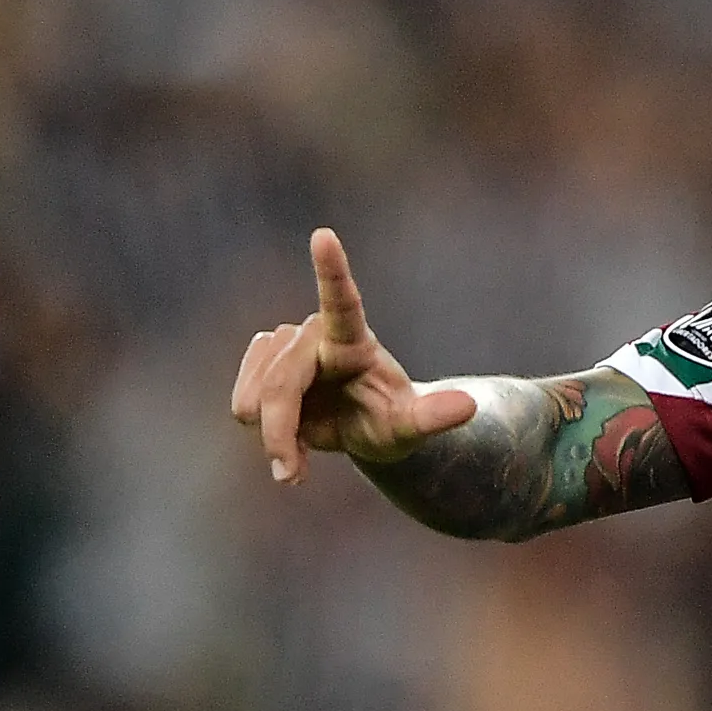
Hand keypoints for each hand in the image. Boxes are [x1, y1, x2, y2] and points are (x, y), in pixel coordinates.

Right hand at [229, 228, 477, 483]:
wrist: (362, 426)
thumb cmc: (388, 422)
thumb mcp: (410, 428)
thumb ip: (433, 417)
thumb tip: (469, 406)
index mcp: (354, 339)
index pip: (342, 301)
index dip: (332, 270)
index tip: (324, 235)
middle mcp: (314, 332)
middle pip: (281, 386)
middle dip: (282, 433)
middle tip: (292, 475)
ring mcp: (283, 343)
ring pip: (253, 398)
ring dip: (272, 433)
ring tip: (304, 448)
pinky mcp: (261, 358)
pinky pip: (242, 404)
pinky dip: (260, 430)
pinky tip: (286, 436)